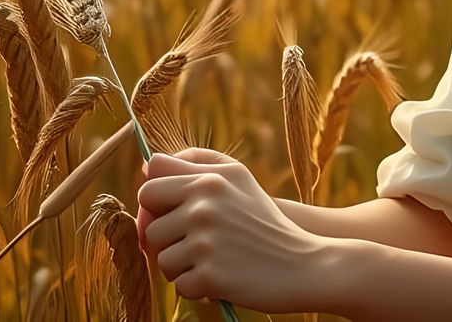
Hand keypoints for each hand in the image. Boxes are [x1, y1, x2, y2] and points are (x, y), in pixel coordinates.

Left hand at [137, 147, 333, 313]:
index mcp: (211, 179)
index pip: (151, 180)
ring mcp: (207, 241)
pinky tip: (220, 279)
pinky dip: (197, 287)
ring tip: (211, 261)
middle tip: (191, 243)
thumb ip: (197, 164)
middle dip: (163, 237)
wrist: (304, 264)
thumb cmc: (265, 222)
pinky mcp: (210, 275)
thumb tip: (148, 167)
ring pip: (161, 258)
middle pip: (149, 223)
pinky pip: (180, 285)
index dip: (154, 199)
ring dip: (181, 266)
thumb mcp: (239, 179)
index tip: (169, 211)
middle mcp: (206, 206)